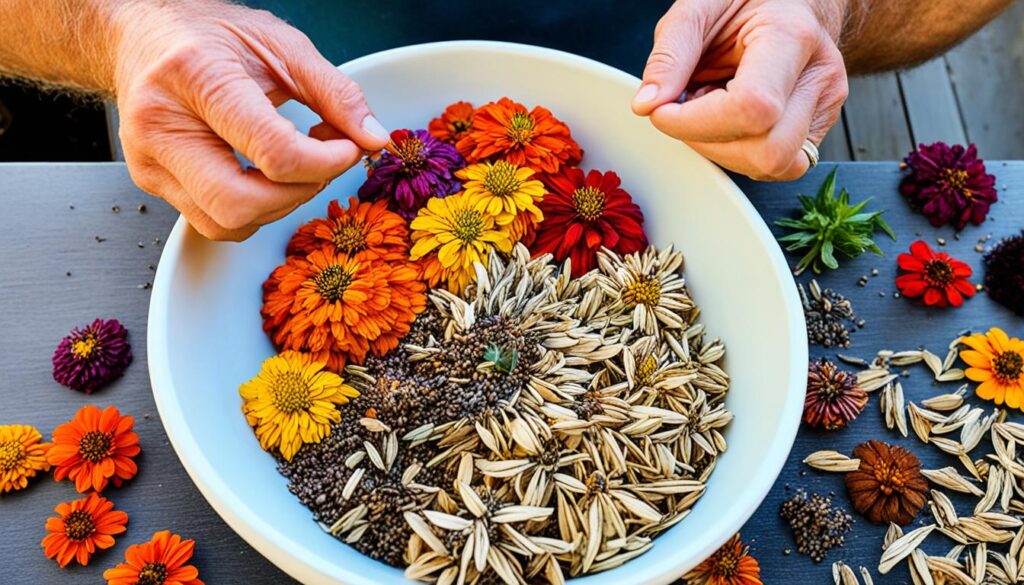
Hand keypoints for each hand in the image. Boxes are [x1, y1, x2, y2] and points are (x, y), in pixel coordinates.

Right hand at [111, 1, 389, 240]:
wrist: (142, 34)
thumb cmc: (209, 35)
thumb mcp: (282, 45)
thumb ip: (335, 92)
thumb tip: (373, 137)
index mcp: (195, 76)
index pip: (273, 152)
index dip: (326, 162)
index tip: (348, 148)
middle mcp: (162, 124)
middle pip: (240, 204)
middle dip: (299, 193)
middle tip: (322, 163)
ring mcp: (150, 160)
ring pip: (226, 223)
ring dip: (277, 206)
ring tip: (294, 165)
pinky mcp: (151, 182)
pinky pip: (212, 222)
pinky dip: (251, 210)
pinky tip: (265, 176)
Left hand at [632, 0, 849, 180]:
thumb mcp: (698, 7)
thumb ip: (669, 54)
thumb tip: (648, 105)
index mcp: (791, 36)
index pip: (752, 107)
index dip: (694, 122)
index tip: (662, 111)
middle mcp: (818, 75)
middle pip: (768, 151)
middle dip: (708, 143)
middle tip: (683, 111)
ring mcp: (823, 105)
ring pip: (774, 166)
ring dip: (722, 150)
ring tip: (707, 109)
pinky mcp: (815, 128)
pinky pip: (775, 165)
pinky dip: (738, 151)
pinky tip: (725, 120)